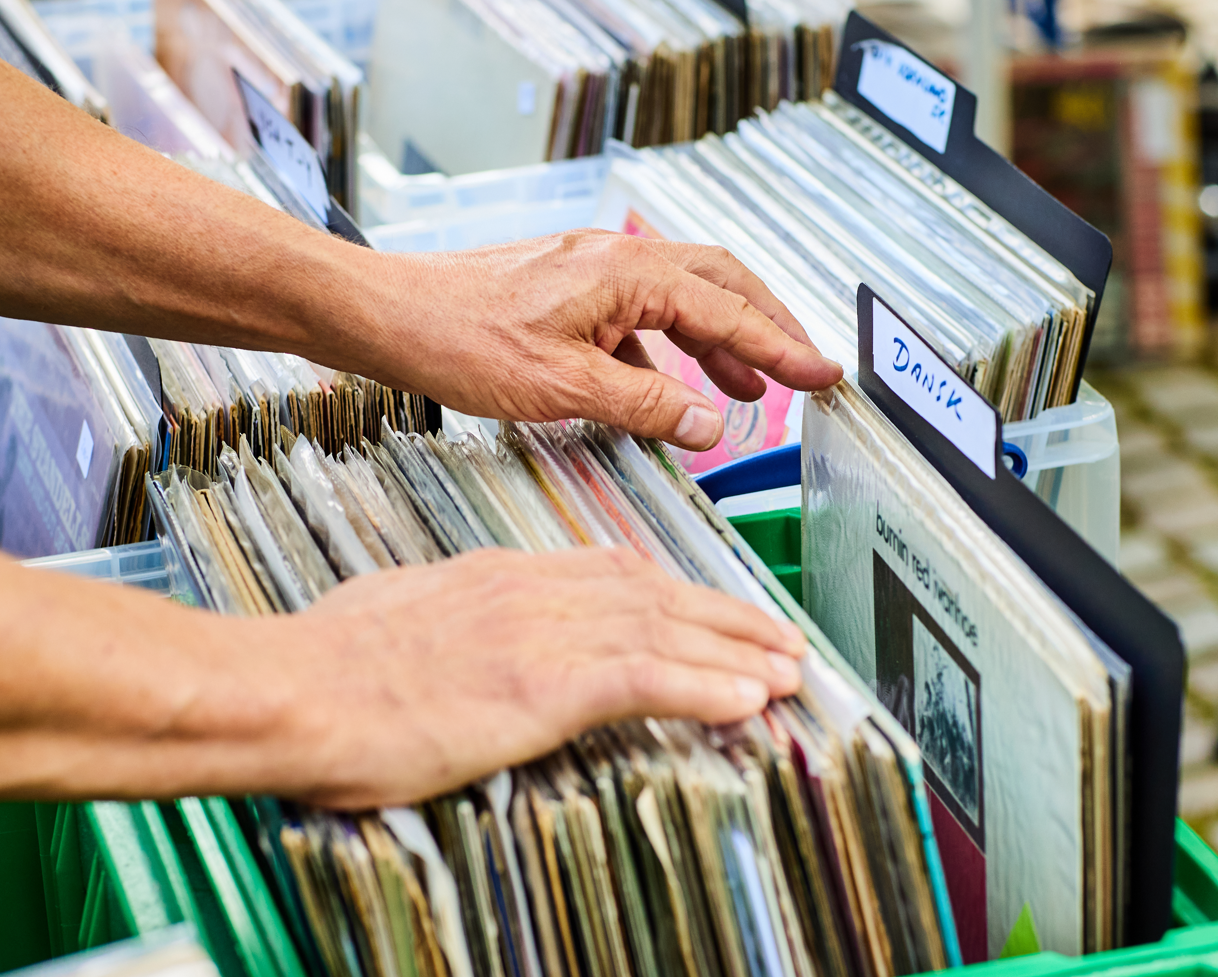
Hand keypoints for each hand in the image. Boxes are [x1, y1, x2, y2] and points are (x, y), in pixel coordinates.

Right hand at [274, 547, 805, 807]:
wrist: (291, 686)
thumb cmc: (329, 662)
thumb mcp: (402, 614)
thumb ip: (457, 614)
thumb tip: (473, 627)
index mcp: (503, 577)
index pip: (612, 573)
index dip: (675, 593)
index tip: (710, 608)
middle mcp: (535, 593)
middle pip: (656, 596)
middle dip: (727, 619)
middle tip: (778, 639)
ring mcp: (542, 635)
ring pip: (666, 632)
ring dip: (736, 654)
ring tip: (787, 673)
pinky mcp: (540, 687)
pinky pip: (644, 680)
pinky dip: (703, 687)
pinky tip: (746, 701)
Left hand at [353, 231, 841, 451]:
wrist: (388, 315)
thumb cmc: (459, 339)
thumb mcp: (563, 387)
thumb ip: (646, 407)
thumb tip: (710, 424)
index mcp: (627, 274)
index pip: (726, 312)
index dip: (781, 346)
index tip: (823, 372)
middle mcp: (616, 261)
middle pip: (718, 285)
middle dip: (765, 327)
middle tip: (801, 367)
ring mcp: (590, 273)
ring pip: (679, 301)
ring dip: (717, 342)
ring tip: (747, 388)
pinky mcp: (567, 292)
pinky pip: (636, 319)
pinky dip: (664, 354)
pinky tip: (664, 391)